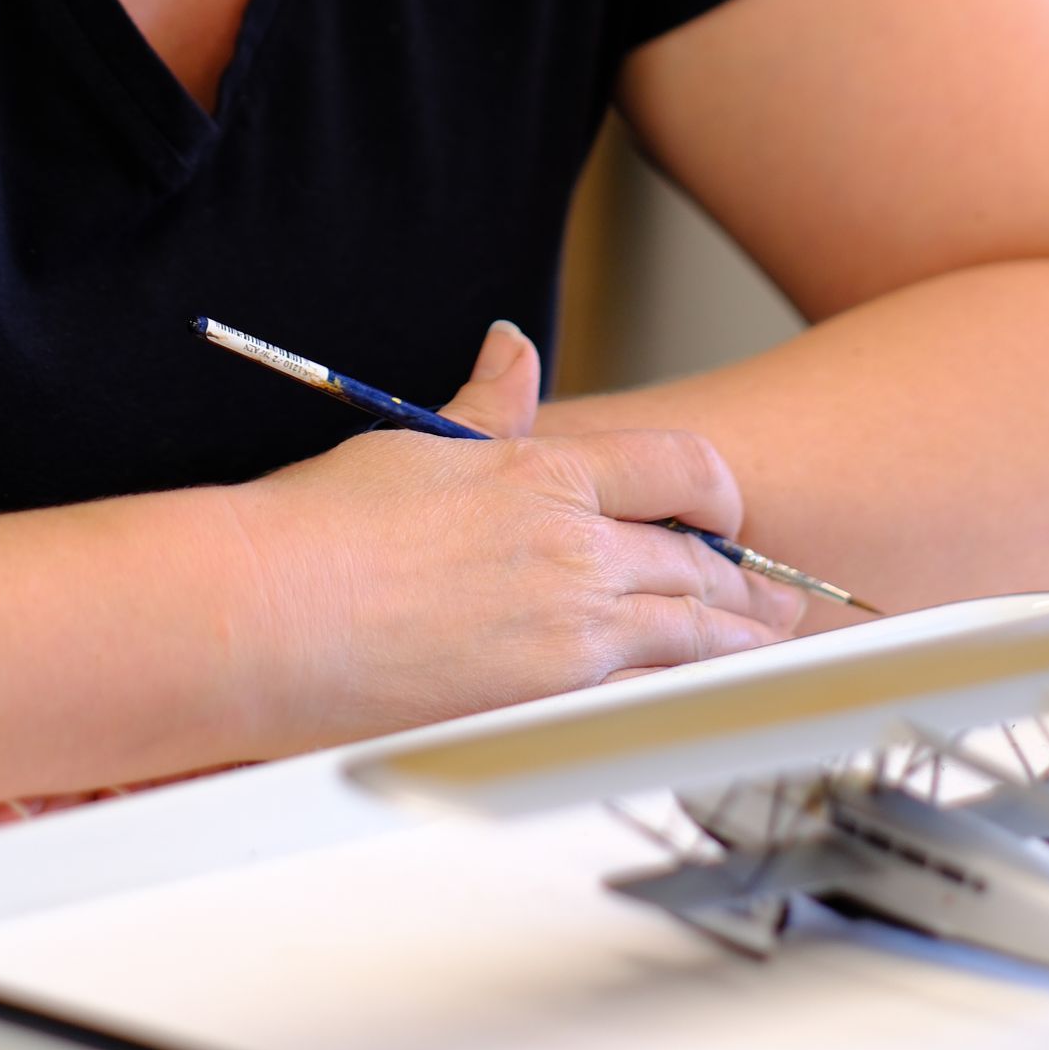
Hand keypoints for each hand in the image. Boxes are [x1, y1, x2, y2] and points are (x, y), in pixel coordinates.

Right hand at [229, 319, 804, 751]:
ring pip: (689, 633)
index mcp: (543, 475)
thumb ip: (489, 405)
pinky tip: (705, 695)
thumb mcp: (416, 443)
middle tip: (778, 592)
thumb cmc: (324, 528)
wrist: (270, 614)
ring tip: (769, 641)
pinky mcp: (543, 704)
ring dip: (737, 636)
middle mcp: (571, 552)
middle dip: (743, 577)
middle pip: (697, 560)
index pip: (675, 469)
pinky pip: (647, 695)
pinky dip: (689, 689)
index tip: (729, 510)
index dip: (717, 490)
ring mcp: (565, 635)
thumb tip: (514, 345)